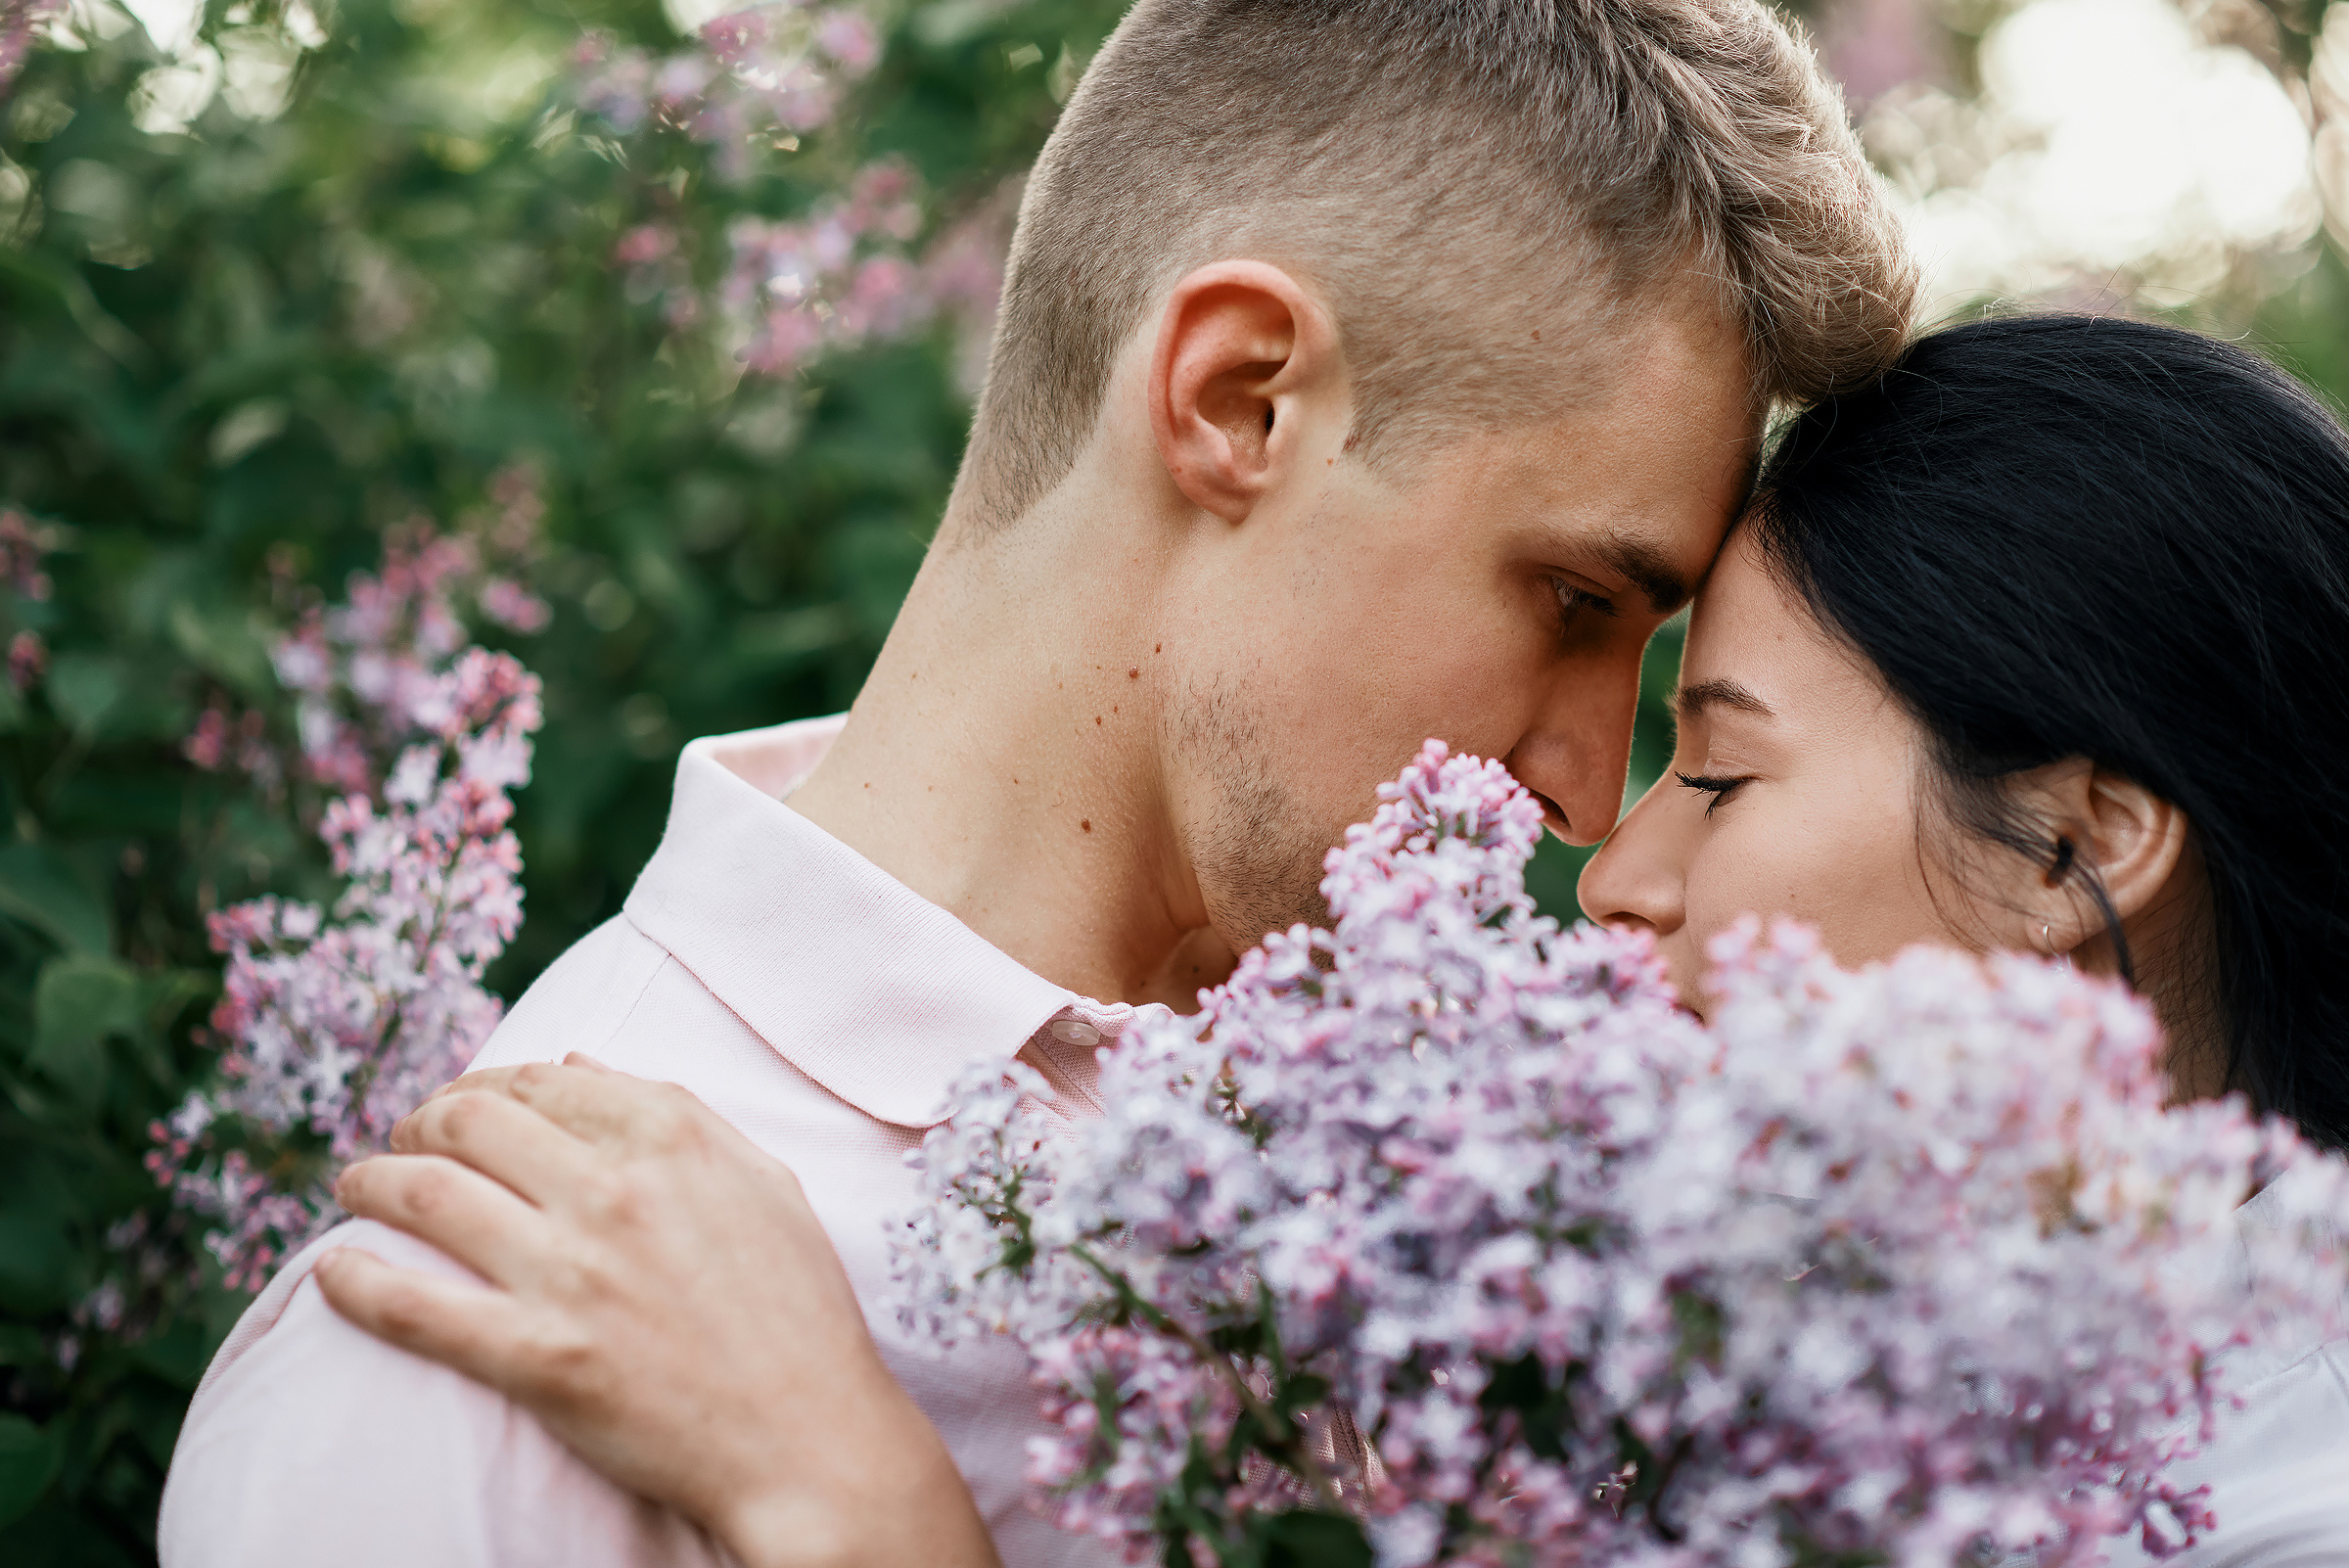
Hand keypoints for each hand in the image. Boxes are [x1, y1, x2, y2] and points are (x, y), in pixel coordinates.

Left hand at [314, 1055, 1000, 1567]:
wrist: (809, 1440)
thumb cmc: (797, 1313)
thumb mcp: (763, 1184)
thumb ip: (680, 1112)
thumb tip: (576, 1068)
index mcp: (674, 1137)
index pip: (540, 1080)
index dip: (485, 1086)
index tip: (465, 1109)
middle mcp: (616, 1191)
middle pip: (469, 1121)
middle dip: (417, 1121)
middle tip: (402, 1143)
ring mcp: (573, 1274)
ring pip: (427, 1194)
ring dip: (369, 1182)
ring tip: (355, 1190)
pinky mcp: (540, 1358)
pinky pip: (415, 1308)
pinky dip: (355, 1284)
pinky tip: (331, 1275)